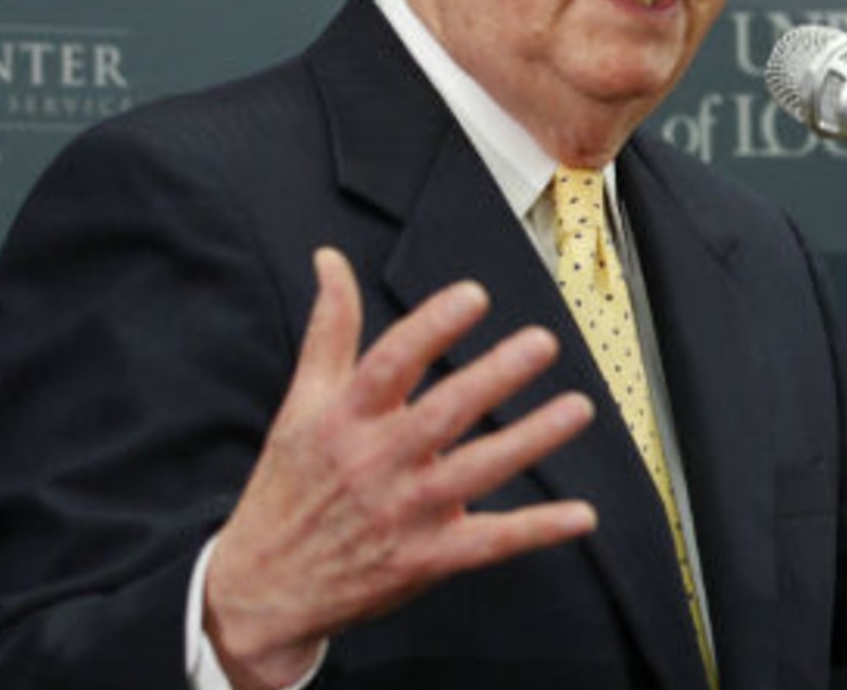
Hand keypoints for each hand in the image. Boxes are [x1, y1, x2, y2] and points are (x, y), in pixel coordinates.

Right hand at [203, 247, 596, 689]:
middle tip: (542, 343)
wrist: (264, 587)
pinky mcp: (426, 559)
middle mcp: (375, 463)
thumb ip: (330, 329)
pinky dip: (538, 530)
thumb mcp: (301, 403)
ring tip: (578, 408)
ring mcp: (403, 513)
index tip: (473, 295)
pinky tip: (582, 516)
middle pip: (442, 414)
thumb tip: (330, 259)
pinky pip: (490, 542)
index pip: (390, 364)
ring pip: (475, 472)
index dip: (432, 328)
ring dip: (530, 440)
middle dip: (494, 377)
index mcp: (344, 419)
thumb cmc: (289, 484)